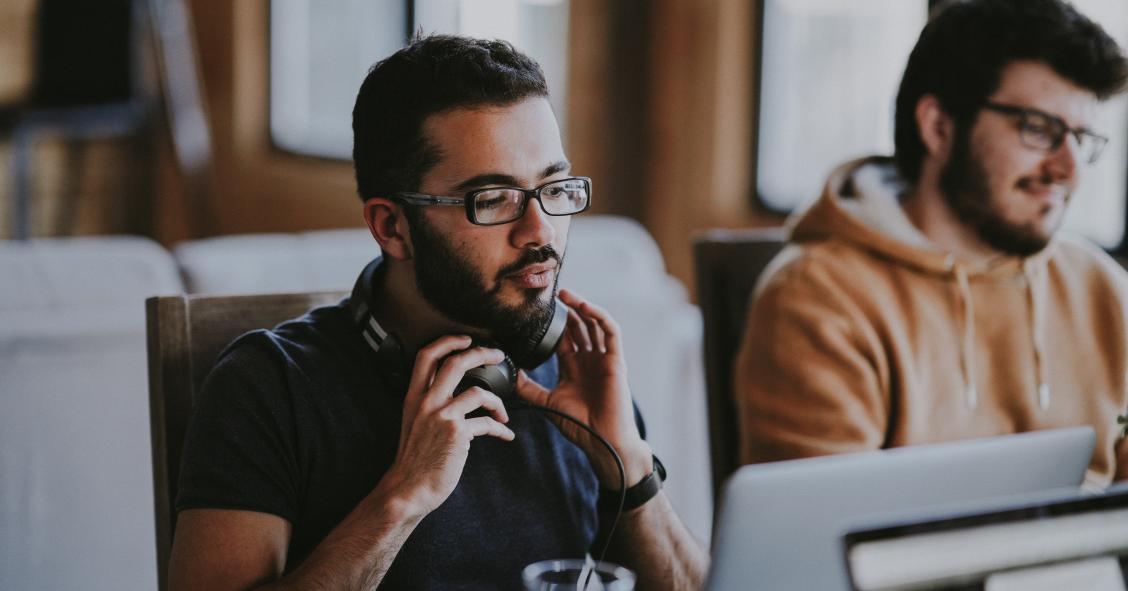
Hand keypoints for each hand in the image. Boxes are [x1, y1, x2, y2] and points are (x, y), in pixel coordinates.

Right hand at [377, 336, 514, 518]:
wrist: (408, 489)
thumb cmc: (414, 459)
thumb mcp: (413, 423)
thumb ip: (429, 404)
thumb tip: (455, 395)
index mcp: (414, 397)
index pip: (426, 356)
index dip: (447, 341)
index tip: (466, 339)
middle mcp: (426, 402)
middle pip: (456, 362)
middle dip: (482, 353)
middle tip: (497, 355)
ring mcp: (442, 416)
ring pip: (478, 392)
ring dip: (498, 402)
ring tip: (504, 413)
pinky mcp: (457, 433)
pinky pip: (487, 423)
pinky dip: (500, 429)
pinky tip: (505, 435)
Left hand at [515, 289, 652, 486]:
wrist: (602, 440)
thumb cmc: (580, 425)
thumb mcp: (547, 402)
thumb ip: (529, 387)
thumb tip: (509, 374)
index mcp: (574, 367)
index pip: (564, 337)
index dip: (554, 323)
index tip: (537, 310)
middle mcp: (589, 359)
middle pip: (579, 326)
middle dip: (567, 310)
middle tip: (552, 294)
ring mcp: (603, 358)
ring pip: (594, 324)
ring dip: (582, 307)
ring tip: (566, 294)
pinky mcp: (616, 360)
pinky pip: (611, 332)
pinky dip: (599, 317)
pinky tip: (585, 307)